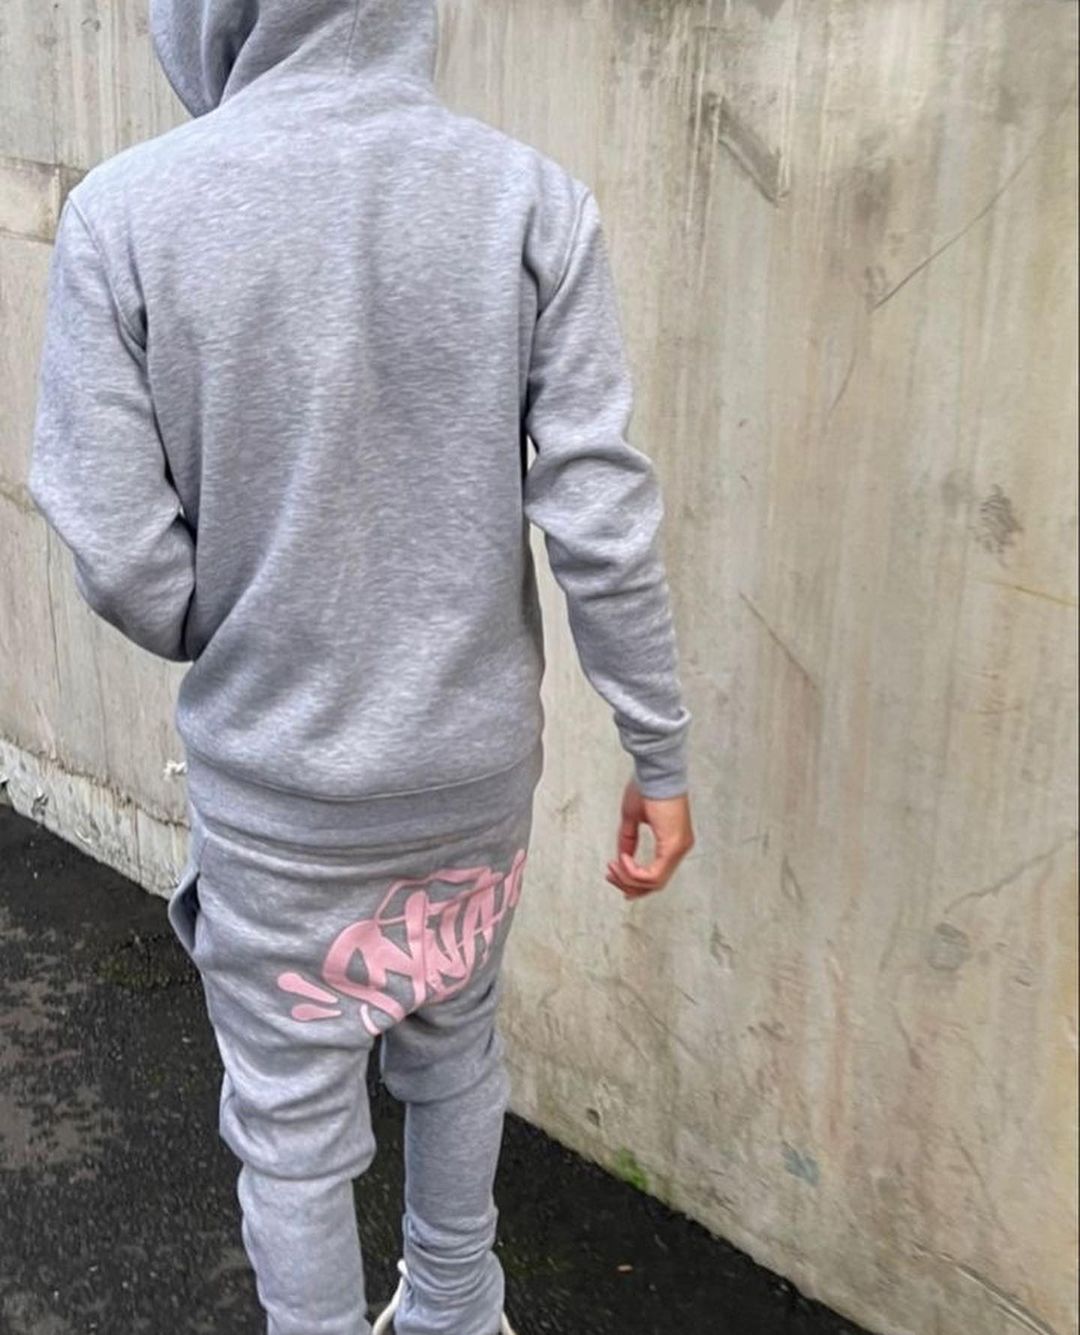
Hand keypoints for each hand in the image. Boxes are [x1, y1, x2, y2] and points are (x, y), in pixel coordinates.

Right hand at [605, 778, 694, 899]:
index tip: (615, 875)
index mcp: (673, 841)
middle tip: (610, 876)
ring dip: (628, 878)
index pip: (657, 874)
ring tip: (614, 866)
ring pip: (653, 883)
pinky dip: (634, 871)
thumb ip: (628, 839)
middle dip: (628, 884)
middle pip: (655, 884)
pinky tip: (623, 859)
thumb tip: (622, 856)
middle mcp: (680, 848)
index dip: (635, 881)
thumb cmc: (648, 787)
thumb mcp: (633, 817)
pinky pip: (653, 874)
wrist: (655, 772)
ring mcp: (678, 848)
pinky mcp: (673, 846)